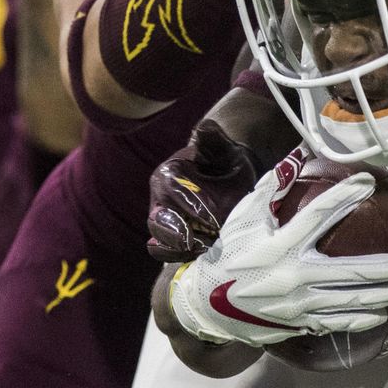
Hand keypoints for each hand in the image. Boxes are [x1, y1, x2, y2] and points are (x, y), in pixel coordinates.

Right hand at [147, 120, 261, 262]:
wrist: (230, 178)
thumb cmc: (225, 160)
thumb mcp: (222, 147)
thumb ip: (211, 138)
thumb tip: (203, 128)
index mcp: (167, 175)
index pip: (171, 193)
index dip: (190, 205)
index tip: (214, 217)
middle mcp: (160, 201)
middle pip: (158, 224)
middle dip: (180, 234)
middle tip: (207, 240)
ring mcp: (165, 223)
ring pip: (159, 244)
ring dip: (183, 251)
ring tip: (208, 249)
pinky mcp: (174, 241)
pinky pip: (168, 255)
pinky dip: (184, 259)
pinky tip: (206, 256)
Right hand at [169, 168, 387, 346]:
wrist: (208, 305)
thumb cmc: (230, 255)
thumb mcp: (244, 219)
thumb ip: (270, 189)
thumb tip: (295, 155)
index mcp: (278, 246)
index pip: (318, 215)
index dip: (345, 196)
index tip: (368, 182)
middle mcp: (291, 275)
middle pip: (346, 271)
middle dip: (380, 268)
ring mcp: (297, 304)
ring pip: (347, 301)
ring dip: (379, 297)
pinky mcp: (298, 323)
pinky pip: (336, 323)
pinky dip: (360, 320)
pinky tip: (380, 315)